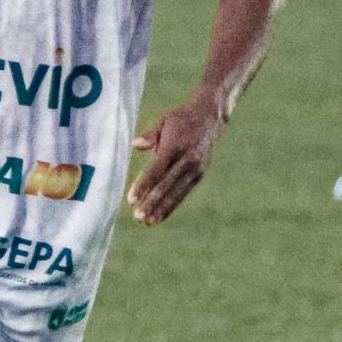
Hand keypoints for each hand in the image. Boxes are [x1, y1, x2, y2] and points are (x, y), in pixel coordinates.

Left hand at [127, 101, 222, 225]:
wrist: (209, 119)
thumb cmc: (180, 119)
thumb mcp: (164, 121)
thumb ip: (150, 135)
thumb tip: (135, 145)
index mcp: (175, 146)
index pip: (157, 170)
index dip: (144, 186)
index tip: (131, 199)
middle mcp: (187, 160)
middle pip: (166, 185)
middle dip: (151, 202)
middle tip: (138, 216)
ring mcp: (195, 169)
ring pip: (176, 193)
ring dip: (161, 208)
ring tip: (147, 222)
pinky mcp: (199, 175)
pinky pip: (183, 193)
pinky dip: (171, 206)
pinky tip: (160, 216)